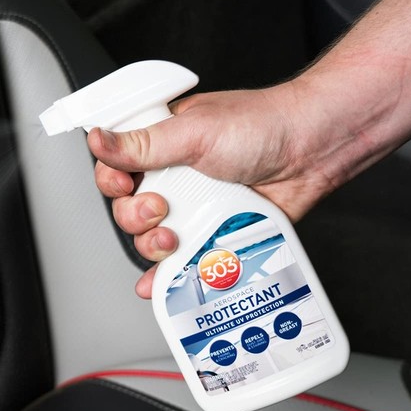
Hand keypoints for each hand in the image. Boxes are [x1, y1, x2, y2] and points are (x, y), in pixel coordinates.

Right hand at [87, 80, 342, 298]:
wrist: (313, 151)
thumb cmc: (262, 126)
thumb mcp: (193, 132)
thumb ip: (142, 144)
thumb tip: (97, 139)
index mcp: (161, 144)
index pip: (115, 167)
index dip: (112, 181)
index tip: (124, 185)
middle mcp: (173, 176)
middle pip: (127, 209)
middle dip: (135, 216)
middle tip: (160, 208)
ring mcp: (193, 206)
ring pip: (151, 238)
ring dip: (151, 245)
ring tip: (171, 239)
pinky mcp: (213, 232)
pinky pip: (182, 260)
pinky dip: (166, 276)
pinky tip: (159, 284)